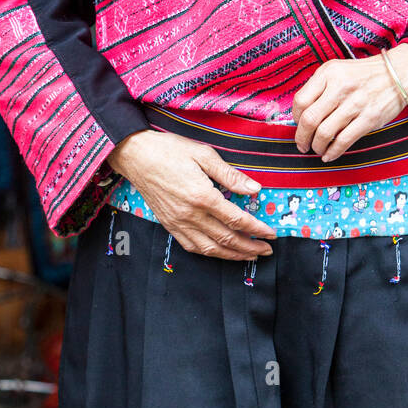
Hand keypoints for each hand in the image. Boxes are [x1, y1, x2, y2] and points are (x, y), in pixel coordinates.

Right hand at [107, 128, 276, 260]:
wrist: (136, 156)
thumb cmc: (170, 150)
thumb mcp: (204, 154)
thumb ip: (230, 175)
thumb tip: (255, 189)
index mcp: (202, 196)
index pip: (237, 220)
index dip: (257, 229)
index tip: (271, 233)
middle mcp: (190, 215)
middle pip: (226, 239)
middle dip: (250, 248)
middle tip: (267, 250)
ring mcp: (178, 222)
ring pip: (210, 248)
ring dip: (232, 255)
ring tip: (249, 256)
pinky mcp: (169, 225)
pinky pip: (192, 247)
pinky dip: (210, 253)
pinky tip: (220, 252)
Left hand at [291, 44, 407, 163]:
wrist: (399, 73)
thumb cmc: (365, 74)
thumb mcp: (338, 70)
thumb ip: (320, 87)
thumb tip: (302, 114)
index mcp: (328, 73)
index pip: (301, 100)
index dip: (295, 117)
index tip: (298, 124)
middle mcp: (340, 87)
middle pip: (309, 119)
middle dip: (301, 137)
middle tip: (302, 144)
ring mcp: (355, 104)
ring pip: (324, 133)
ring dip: (316, 146)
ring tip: (316, 149)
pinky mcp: (369, 119)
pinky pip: (344, 140)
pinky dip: (333, 151)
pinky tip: (329, 154)